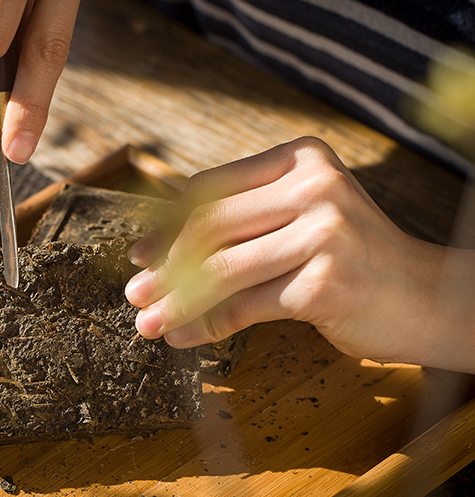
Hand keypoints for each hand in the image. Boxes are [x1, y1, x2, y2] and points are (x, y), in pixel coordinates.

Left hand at [125, 137, 474, 372]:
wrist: (425, 297)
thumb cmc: (351, 256)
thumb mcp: (302, 217)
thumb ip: (244, 220)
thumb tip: (160, 248)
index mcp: (301, 158)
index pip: (212, 188)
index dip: (168, 223)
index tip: (140, 253)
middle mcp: (315, 186)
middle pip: (211, 226)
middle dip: (164, 264)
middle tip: (134, 291)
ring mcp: (324, 232)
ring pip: (222, 269)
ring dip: (175, 300)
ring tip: (147, 321)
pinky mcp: (326, 283)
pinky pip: (245, 306)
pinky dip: (206, 324)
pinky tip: (184, 338)